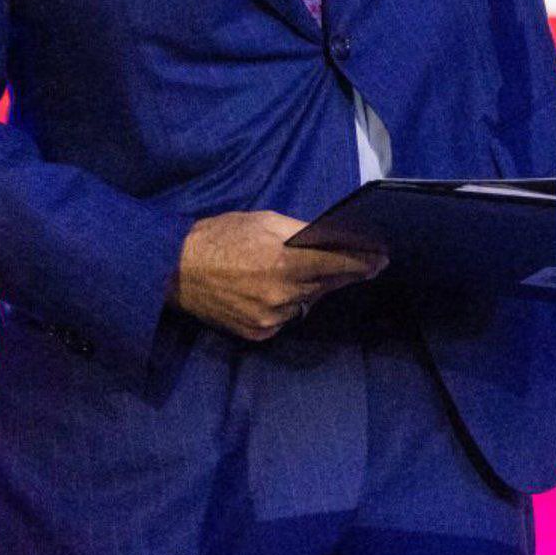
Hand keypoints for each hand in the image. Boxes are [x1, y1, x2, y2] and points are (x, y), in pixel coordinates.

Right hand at [167, 210, 385, 341]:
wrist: (173, 270)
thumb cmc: (221, 236)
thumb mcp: (265, 221)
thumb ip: (301, 232)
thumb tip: (333, 238)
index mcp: (285, 262)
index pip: (339, 264)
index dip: (364, 262)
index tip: (382, 258)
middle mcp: (282, 295)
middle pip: (328, 284)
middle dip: (345, 273)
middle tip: (364, 263)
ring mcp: (270, 318)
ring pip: (308, 302)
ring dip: (315, 288)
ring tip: (312, 272)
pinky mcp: (257, 333)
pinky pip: (287, 317)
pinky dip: (291, 303)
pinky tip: (282, 289)